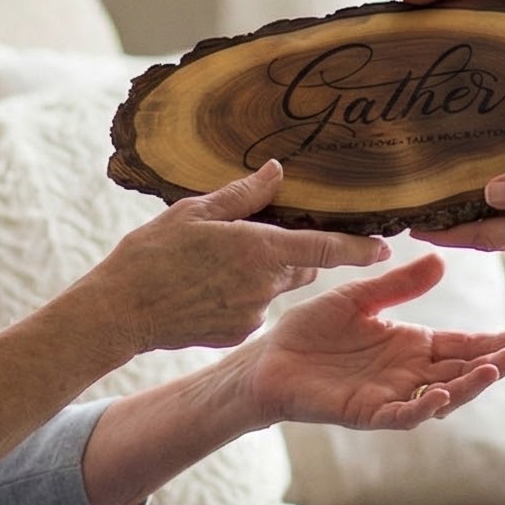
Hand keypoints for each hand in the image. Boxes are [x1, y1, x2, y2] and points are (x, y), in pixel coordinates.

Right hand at [95, 161, 388, 354]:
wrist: (120, 312)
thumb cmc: (151, 254)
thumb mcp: (194, 211)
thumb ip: (242, 194)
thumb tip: (277, 172)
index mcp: (257, 249)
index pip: (323, 247)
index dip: (357, 247)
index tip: (384, 247)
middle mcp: (263, 285)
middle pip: (299, 264)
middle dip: (292, 250)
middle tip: (259, 235)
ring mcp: (251, 314)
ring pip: (275, 287)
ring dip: (262, 273)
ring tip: (217, 264)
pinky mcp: (237, 333)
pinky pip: (252, 309)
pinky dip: (241, 297)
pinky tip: (206, 290)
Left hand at [232, 250, 504, 429]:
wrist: (267, 359)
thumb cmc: (310, 330)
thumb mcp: (359, 298)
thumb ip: (399, 285)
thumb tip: (442, 260)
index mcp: (410, 344)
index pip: (462, 344)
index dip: (494, 343)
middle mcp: (407, 373)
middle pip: (460, 371)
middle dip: (492, 364)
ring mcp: (389, 395)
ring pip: (440, 396)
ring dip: (467, 387)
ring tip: (492, 371)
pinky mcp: (365, 413)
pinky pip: (400, 415)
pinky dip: (422, 409)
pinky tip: (440, 397)